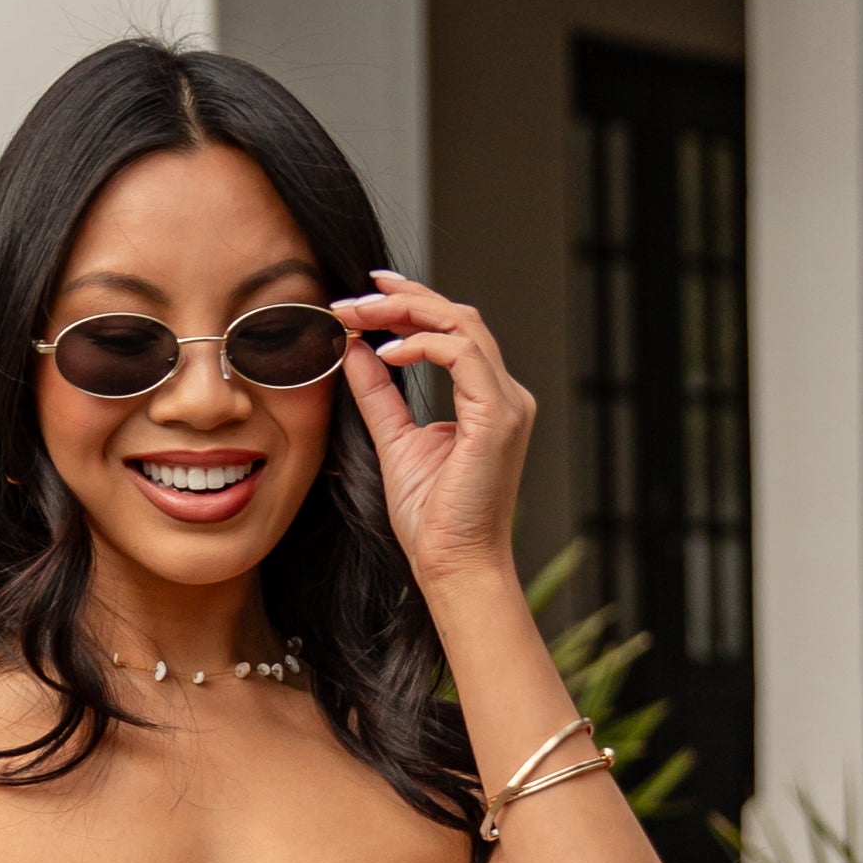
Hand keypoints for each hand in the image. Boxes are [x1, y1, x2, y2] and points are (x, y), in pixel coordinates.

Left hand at [335, 274, 536, 603]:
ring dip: (408, 311)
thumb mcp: (394, 442)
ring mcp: (507, 403)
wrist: (454, 567)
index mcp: (486, 400)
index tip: (366, 294)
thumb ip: (378, 394)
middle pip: (459, 316)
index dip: (411, 304)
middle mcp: (504, 395)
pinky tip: (386, 352)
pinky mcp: (498, 417)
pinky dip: (422, 344)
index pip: (453, 331)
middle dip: (404, 297)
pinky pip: (462, 354)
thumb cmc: (432, 522)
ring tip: (361, 315)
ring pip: (463, 324)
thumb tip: (356, 349)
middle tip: (355, 294)